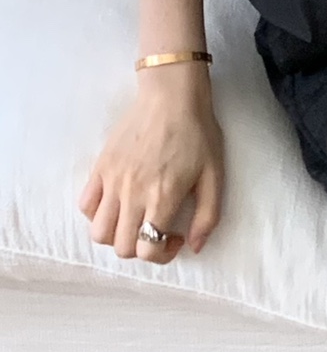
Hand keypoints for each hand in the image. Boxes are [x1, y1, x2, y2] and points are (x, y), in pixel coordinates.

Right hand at [78, 62, 224, 262]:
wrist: (172, 96)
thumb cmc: (198, 133)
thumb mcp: (215, 175)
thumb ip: (207, 216)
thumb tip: (195, 246)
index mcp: (162, 197)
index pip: (147, 249)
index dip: (161, 255)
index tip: (173, 238)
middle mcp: (133, 193)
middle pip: (120, 247)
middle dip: (140, 248)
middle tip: (156, 229)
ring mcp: (112, 180)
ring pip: (98, 232)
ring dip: (116, 236)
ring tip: (134, 219)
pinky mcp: (100, 166)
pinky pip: (85, 205)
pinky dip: (97, 214)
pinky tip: (117, 203)